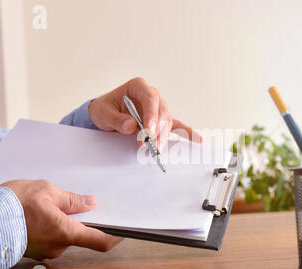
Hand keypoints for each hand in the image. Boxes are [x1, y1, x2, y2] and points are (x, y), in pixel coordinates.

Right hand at [0, 180, 121, 260]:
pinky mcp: (36, 249)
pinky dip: (54, 225)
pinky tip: (44, 211)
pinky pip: (52, 236)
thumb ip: (72, 200)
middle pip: (82, 234)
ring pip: (66, 234)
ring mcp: (46, 250)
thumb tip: (90, 203)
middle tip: (82, 202)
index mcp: (66, 232)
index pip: (101, 241)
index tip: (125, 229)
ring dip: (66, 220)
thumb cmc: (12, 204)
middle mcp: (58, 246)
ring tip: (54, 202)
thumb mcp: (47, 191)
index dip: (116, 236)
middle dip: (83, 219)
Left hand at [88, 77, 202, 150]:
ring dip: (162, 136)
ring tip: (156, 149)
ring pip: (167, 122)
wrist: (106, 113)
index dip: (152, 115)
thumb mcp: (104, 112)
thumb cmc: (105, 109)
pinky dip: (186, 132)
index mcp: (138, 87)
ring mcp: (158, 108)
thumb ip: (116, 119)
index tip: (148, 131)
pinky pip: (176, 125)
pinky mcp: (160, 120)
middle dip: (156, 130)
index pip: (151, 99)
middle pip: (161, 112)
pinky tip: (197, 139)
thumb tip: (131, 125)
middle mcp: (151, 96)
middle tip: (149, 145)